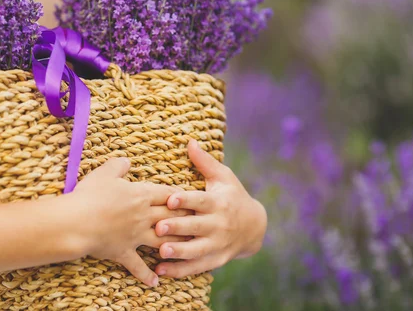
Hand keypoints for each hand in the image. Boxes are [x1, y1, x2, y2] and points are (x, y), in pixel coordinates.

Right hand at [72, 158, 188, 286]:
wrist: (76, 222)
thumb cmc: (90, 195)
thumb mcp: (105, 173)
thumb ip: (118, 165)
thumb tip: (126, 160)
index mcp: (141, 195)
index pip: (168, 195)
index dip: (181, 196)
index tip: (192, 198)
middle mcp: (144, 217)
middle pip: (172, 218)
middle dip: (187, 219)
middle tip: (200, 222)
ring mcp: (135, 236)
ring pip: (163, 241)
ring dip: (177, 244)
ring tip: (189, 248)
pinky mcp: (124, 252)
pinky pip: (138, 266)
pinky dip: (146, 275)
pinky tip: (155, 281)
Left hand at [154, 140, 266, 277]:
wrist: (254, 226)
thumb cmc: (232, 196)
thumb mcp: (223, 177)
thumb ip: (204, 162)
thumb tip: (190, 142)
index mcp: (217, 202)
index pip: (200, 201)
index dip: (186, 200)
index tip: (171, 199)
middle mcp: (218, 224)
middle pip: (196, 226)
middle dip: (178, 227)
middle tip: (158, 227)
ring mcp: (218, 243)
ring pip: (197, 250)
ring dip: (179, 252)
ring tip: (161, 251)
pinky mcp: (216, 259)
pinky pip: (197, 267)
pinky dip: (180, 270)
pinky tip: (161, 272)